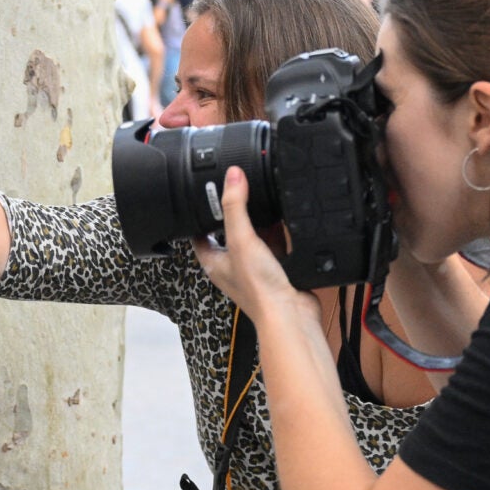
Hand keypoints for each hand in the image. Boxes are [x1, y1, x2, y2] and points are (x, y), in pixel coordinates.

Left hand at [193, 167, 311, 321]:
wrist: (291, 314)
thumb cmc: (259, 289)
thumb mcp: (241, 239)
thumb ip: (236, 206)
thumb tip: (232, 175)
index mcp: (214, 263)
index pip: (199, 235)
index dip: (198, 216)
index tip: (203, 196)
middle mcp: (233, 267)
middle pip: (228, 234)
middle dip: (234, 215)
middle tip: (238, 191)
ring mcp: (255, 269)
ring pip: (254, 239)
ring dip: (260, 223)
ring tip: (262, 200)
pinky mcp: (277, 271)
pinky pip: (276, 247)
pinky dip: (280, 234)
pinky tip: (286, 221)